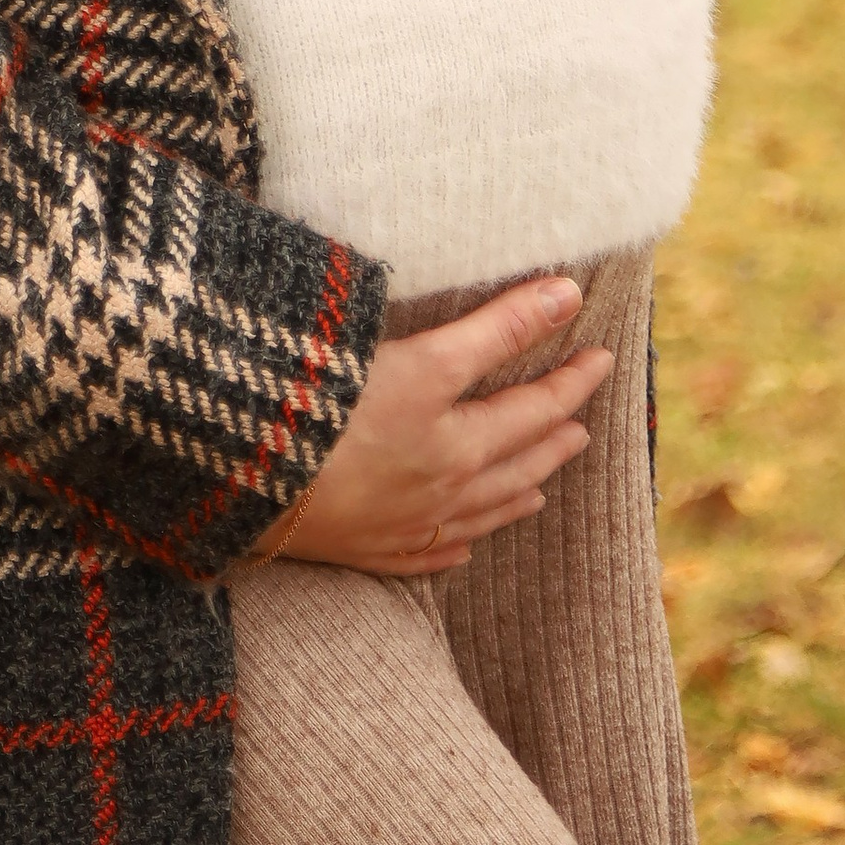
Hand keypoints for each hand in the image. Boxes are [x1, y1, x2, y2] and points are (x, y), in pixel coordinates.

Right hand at [252, 276, 615, 577]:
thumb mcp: (417, 353)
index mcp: (452, 432)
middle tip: (583, 414)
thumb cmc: (320, 398)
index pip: (531, 398)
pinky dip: (460, 543)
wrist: (244, 475)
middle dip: (556, 429)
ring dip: (524, 486)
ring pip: (486, 508)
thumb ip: (496, 325)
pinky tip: (467, 543)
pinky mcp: (370, 549)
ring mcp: (408, 521)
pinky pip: (433, 552)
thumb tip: (569, 292)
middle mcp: (442, 480)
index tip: (600, 347)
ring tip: (546, 480)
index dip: (568, 369)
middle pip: (516, 455)